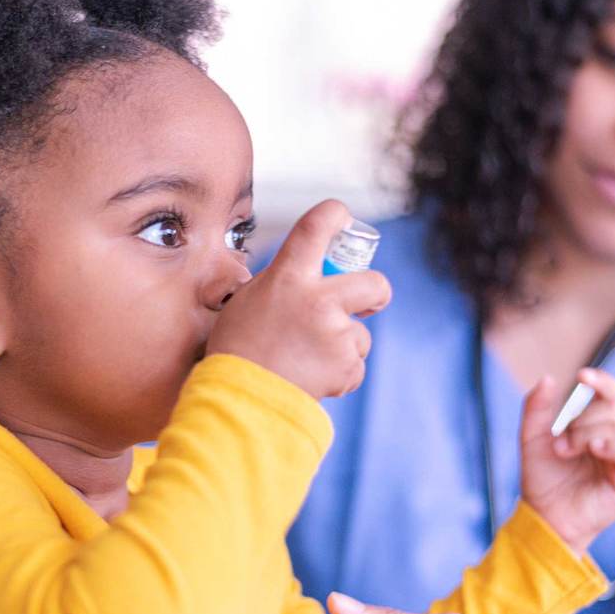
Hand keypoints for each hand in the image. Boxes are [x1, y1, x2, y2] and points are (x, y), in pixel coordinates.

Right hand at [207, 200, 390, 398]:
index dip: (335, 214)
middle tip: (369, 302)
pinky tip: (312, 377)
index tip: (342, 218)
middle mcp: (317, 299)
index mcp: (288, 276)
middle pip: (374, 282)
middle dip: (377, 293)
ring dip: (343, 346)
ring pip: (360, 334)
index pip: (316, 225)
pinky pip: (354, 365)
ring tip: (307, 359)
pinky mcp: (345, 365)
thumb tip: (302, 278)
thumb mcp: (248, 301)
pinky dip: (339, 374)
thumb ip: (281, 284)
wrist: (240, 399)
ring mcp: (335, 333)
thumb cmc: (237, 349)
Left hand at [520, 369, 614, 554]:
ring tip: (565, 452)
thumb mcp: (532, 437)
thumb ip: (536, 408)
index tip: (582, 376)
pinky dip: (613, 447)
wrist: (544, 514)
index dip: (600, 381)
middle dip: (580, 421)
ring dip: (586, 436)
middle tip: (559, 444)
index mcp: (596, 422)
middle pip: (610, 409)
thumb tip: (548, 378)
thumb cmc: (542, 476)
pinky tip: (597, 448)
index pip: (609, 392)